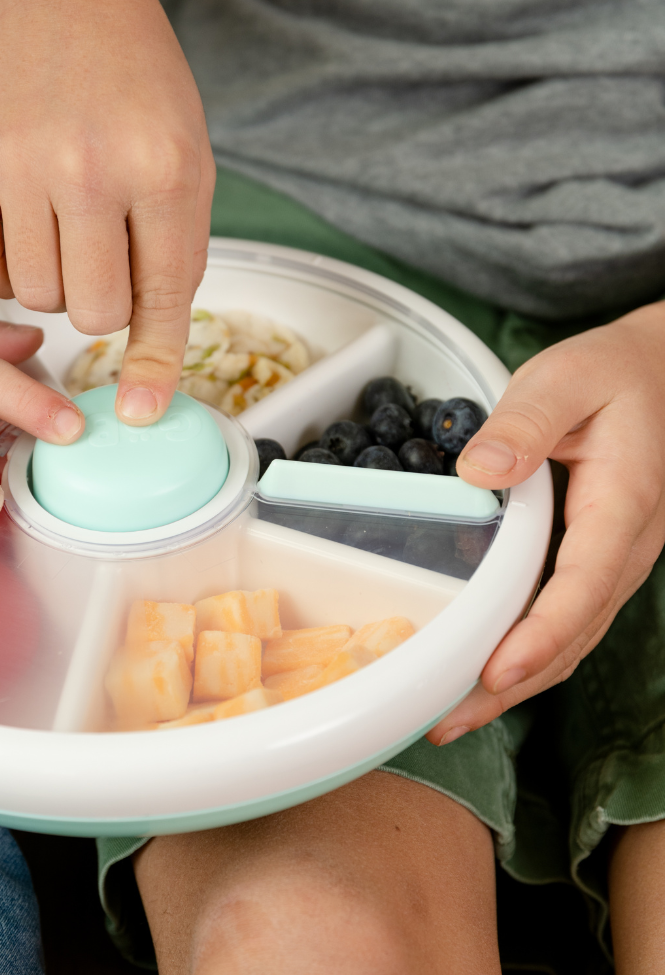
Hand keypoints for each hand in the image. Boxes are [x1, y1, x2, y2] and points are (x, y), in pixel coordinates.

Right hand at [0, 0, 214, 424]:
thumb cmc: (135, 89)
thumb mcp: (187, 165)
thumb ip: (174, 262)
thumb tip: (147, 367)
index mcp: (165, 171)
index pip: (160, 301)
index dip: (152, 366)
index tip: (136, 413)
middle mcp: (91, 169)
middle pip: (89, 314)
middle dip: (101, 304)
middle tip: (101, 256)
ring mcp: (20, 164)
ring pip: (35, 299)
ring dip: (53, 284)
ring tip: (63, 225)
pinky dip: (2, 271)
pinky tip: (20, 228)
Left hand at [429, 300, 664, 744]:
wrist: (658, 373)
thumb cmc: (611, 374)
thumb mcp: (565, 379)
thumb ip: (525, 423)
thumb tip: (479, 471)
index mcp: (623, 505)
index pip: (585, 583)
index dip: (543, 632)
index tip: (499, 672)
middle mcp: (625, 546)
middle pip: (573, 632)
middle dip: (514, 682)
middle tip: (449, 719)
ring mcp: (612, 559)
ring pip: (569, 637)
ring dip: (515, 681)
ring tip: (453, 715)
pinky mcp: (592, 559)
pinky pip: (562, 617)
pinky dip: (524, 652)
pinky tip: (481, 670)